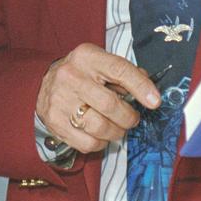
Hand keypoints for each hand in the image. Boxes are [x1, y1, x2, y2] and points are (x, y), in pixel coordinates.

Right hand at [36, 43, 160, 153]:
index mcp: (87, 57)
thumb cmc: (82, 74)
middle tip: (132, 119)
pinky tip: (99, 135)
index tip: (155, 102)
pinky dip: (100, 143)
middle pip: (110, 105)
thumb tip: (149, 92)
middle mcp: (71, 76)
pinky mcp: (55, 121)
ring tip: (117, 128)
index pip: (119, 70)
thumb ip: (125, 74)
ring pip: (100, 127)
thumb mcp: (101, 63)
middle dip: (128, 117)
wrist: (45, 83)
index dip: (140, 87)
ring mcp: (60, 100)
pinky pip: (87, 143)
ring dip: (116, 132)